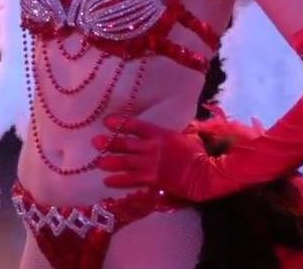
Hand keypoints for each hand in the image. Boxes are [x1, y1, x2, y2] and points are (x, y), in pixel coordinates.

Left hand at [94, 115, 234, 201]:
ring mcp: (152, 164)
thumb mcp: (186, 136)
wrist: (207, 175)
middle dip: (110, 143)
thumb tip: (163, 126)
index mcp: (161, 134)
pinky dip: (119, 180)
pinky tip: (108, 181)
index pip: (136, 126)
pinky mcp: (153, 180)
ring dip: (110, 162)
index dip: (121, 123)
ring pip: (125, 162)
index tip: (107, 122)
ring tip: (98, 162)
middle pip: (126, 144)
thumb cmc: (199, 154)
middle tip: (96, 142)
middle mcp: (153, 148)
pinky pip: (132, 180)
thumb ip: (169, 132)